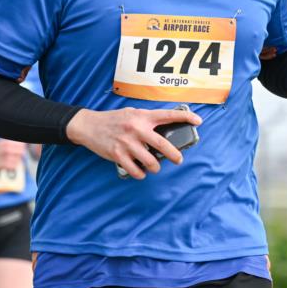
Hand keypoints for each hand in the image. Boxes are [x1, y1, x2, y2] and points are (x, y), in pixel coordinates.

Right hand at [66, 107, 199, 179]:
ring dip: (155, 167)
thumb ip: (145, 119)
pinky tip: (140, 172)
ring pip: (150, 161)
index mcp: (142, 116)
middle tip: (178, 160)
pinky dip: (140, 174)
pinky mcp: (118, 155)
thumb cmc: (111, 120)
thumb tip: (163, 129)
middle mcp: (136, 129)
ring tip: (154, 167)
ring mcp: (127, 143)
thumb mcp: (130, 113)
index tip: (198, 121)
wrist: (88, 125)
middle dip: (174, 155)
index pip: (168, 115)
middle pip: (163, 145)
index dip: (185, 117)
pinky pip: (135, 170)